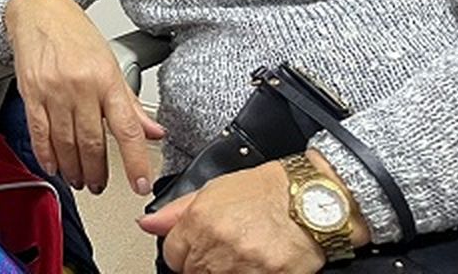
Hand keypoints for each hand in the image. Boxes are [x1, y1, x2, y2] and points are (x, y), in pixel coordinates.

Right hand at [6, 0, 164, 193]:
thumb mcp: (110, 62)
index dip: (136, 161)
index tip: (140, 184)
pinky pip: (39, 131)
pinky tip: (53, 165)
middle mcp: (80, 85)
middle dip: (98, 171)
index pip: (126, 128)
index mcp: (105, 78)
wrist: (38, 9)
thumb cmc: (74, 32)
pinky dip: (46, 154)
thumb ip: (129, 102)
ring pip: (65, 142)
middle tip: (100, 185)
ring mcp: (53, 90)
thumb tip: (152, 131)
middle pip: (92, 141)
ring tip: (79, 179)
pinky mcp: (30, 92)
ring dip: (73, 168)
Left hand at [142, 165, 325, 272]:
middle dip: (202, 264)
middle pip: (193, 272)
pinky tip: (255, 265)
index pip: (172, 256)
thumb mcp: (212, 190)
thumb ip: (176, 212)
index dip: (182, 253)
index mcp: (200, 221)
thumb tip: (147, 224)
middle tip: (223, 251)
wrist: (310, 198)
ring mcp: (245, 265)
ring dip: (225, 270)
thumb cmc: (264, 191)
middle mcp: (219, 245)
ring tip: (241, 256)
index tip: (193, 250)